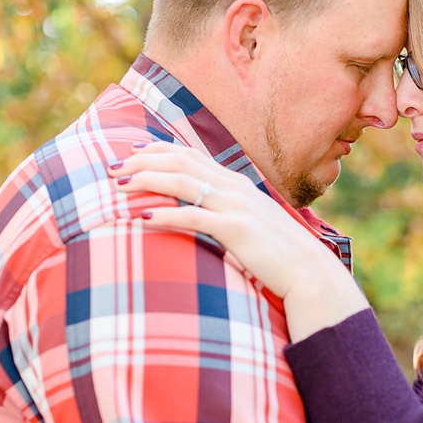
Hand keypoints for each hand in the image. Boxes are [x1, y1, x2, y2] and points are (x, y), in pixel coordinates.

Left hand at [112, 144, 367, 338]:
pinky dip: (166, 215)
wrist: (309, 272)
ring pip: (184, 183)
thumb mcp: (252, 224)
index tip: (130, 154)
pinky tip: (142, 218)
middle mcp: (235, 188)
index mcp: (237, 184)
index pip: (190, 155)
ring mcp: (237, 207)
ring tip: (120, 186)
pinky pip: (195, 217)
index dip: (157, 150)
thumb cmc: (278, 254)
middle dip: (142, 161)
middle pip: (181, 162)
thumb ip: (228, 212)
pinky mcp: (237, 230)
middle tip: (112, 168)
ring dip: (148, 180)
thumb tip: (203, 212)